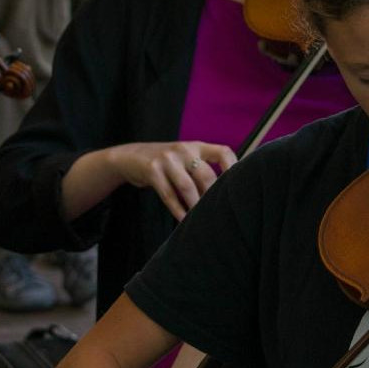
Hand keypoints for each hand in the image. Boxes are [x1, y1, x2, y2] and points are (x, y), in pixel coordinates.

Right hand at [108, 141, 237, 220]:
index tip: (238, 188)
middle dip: (212, 197)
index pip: (223, 152)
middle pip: (206, 175)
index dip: (234, 169)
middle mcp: (184, 150)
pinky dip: (177, 210)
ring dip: (195, 206)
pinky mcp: (152, 170)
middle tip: (219, 214)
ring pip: (187, 187)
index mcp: (197, 147)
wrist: (130, 157)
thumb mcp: (186, 159)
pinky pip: (168, 194)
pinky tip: (184, 220)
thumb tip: (227, 194)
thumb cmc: (167, 163)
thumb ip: (203, 169)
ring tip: (202, 220)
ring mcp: (167, 159)